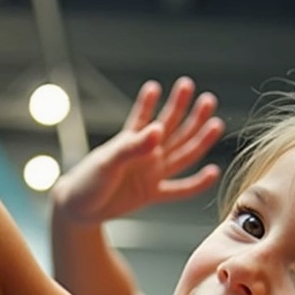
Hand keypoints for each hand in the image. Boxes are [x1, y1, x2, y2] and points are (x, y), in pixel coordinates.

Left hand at [50, 78, 224, 225]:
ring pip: (182, 153)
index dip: (153, 102)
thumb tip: (157, 130)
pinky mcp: (153, 193)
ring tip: (216, 122)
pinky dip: (196, 183)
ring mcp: (151, 173)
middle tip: (207, 98)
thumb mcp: (108, 162)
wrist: (78, 209)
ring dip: (199, 139)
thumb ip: (133, 147)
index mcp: (132, 142)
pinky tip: (213, 172)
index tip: (165, 85)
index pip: (147, 117)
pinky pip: (180, 189)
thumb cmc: (88, 181)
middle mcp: (145, 154)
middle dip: (189, 114)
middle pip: (173, 130)